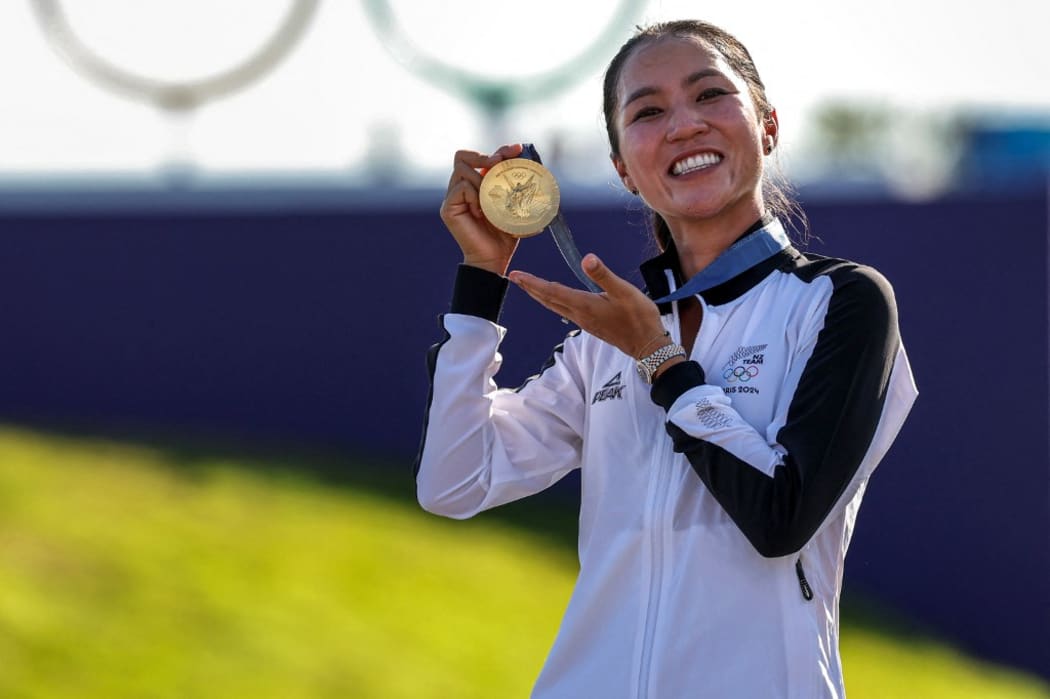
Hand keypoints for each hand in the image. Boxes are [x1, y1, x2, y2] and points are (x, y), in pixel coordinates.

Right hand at [439, 143, 523, 275]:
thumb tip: (536, 166)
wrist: (494, 259)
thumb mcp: (515, 206)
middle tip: (499, 162)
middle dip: (484, 155)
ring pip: (462, 170)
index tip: (518, 149)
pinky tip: (482, 212)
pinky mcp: (448, 208)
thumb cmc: (505, 234)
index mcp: (476, 184)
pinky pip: (461, 188)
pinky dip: (475, 195)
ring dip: (481, 179)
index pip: (482, 157)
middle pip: (463, 156)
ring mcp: (453, 197)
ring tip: (491, 199)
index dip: (500, 150)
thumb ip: (518, 187)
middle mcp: (461, 187)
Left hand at [509, 254, 668, 358]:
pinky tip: (556, 298)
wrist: (647, 346)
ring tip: (529, 286)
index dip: (532, 282)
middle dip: (530, 288)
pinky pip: (565, 310)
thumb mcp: (624, 292)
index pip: (551, 291)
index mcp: (584, 305)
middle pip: (548, 300)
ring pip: (555, 306)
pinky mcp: (591, 324)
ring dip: (540, 295)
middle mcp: (580, 314)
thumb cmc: (639, 318)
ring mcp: (585, 321)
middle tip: (514, 277)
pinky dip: (554, 301)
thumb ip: (604, 275)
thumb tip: (587, 258)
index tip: (515, 275)